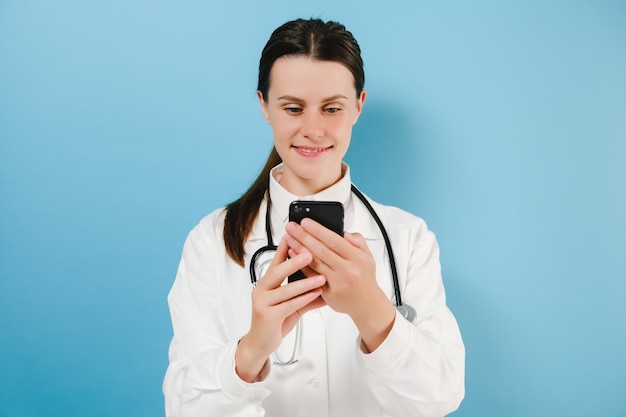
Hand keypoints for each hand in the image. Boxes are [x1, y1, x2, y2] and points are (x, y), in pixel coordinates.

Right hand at [235, 237, 325, 381]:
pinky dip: (303, 299)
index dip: (283, 248)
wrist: (261, 343)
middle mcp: (261, 290)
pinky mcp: (267, 316)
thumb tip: (326, 285)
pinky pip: (288, 306)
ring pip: (285, 290)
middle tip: (309, 253)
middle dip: (294, 261)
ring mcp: (262, 303)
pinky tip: (315, 295)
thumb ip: (307, 295)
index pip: (275, 262)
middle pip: (277, 271)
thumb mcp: (292, 305)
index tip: (292, 235)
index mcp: (267, 283)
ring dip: (305, 283)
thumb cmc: (276, 321)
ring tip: (321, 277)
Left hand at [284, 218, 395, 351]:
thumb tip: (342, 231)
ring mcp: (337, 283)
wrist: (367, 305)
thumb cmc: (364, 278)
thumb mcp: (367, 255)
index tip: (305, 222)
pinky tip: (292, 254)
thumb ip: (357, 240)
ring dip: (298, 249)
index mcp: (358, 258)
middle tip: (291, 227)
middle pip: (321, 250)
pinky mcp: (328, 294)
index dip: (318, 230)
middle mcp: (348, 271)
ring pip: (314, 263)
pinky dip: (301, 264)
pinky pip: (311, 276)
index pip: (335, 240)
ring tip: (288, 238)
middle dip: (303, 236)